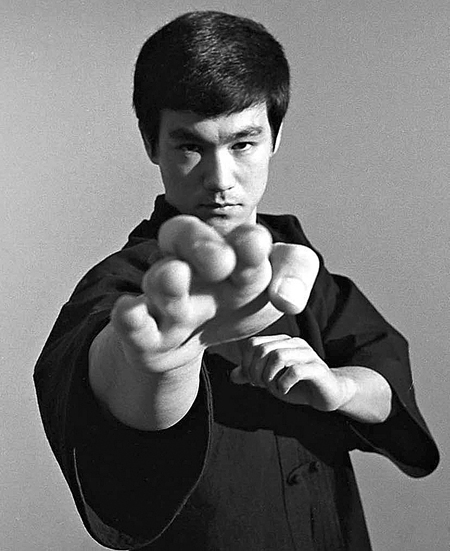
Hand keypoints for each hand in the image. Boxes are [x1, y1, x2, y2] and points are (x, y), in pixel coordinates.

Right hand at [111, 216, 318, 374]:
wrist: (197, 338)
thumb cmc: (237, 300)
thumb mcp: (272, 283)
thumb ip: (295, 274)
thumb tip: (289, 299)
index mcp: (228, 251)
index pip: (235, 238)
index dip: (249, 244)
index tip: (258, 247)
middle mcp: (191, 266)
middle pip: (185, 237)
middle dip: (201, 245)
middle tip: (221, 260)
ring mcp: (165, 299)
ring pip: (159, 281)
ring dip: (166, 280)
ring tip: (175, 276)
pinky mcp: (144, 334)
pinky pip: (131, 322)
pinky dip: (130, 317)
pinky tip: (132, 311)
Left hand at [229, 334, 350, 409]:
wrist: (328, 394)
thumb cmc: (299, 385)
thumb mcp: (272, 380)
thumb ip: (253, 376)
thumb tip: (232, 375)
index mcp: (282, 342)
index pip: (254, 343)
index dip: (247, 363)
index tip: (253, 380)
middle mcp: (294, 343)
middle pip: (263, 349)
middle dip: (256, 371)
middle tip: (261, 385)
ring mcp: (307, 354)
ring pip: (278, 356)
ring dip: (269, 377)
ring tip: (273, 388)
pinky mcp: (318, 369)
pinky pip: (295, 370)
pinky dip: (284, 383)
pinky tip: (284, 390)